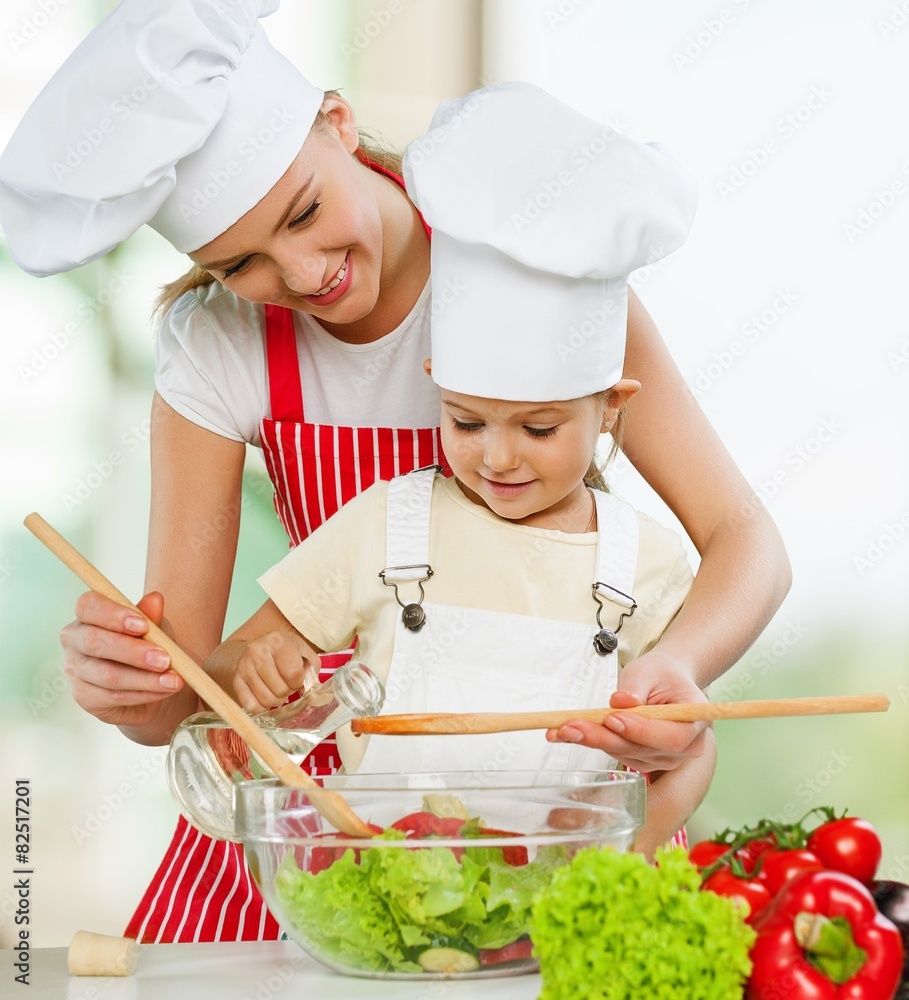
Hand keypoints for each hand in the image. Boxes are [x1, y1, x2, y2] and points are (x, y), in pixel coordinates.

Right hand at [61, 590, 186, 730]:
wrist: (151, 682)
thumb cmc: (148, 645)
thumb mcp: (155, 628)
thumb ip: (152, 615)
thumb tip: (155, 599)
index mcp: (88, 614)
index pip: (89, 605)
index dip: (114, 615)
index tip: (143, 625)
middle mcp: (75, 640)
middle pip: (94, 642)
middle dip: (132, 651)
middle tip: (165, 659)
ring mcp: (76, 670)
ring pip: (108, 674)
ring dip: (145, 678)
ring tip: (174, 680)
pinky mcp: (84, 697)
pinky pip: (114, 696)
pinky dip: (143, 694)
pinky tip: (163, 690)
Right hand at [233, 631, 320, 712]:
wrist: (258, 648)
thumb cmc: (285, 652)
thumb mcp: (303, 652)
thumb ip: (312, 669)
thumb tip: (311, 691)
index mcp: (278, 641)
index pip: (294, 673)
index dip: (299, 681)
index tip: (297, 678)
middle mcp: (258, 651)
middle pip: (280, 689)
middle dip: (288, 691)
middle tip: (286, 684)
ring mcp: (244, 666)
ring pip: (266, 699)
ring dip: (276, 700)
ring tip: (277, 688)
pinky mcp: (236, 680)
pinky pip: (251, 706)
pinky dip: (261, 706)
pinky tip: (265, 694)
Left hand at [545, 650, 708, 771]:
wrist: (664, 683)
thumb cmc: (662, 675)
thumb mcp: (651, 670)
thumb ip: (636, 686)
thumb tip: (620, 702)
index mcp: (695, 723)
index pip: (671, 737)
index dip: (641, 731)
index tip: (613, 718)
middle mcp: (682, 749)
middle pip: (641, 749)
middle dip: (603, 737)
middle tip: (571, 726)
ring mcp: (661, 758)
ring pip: (623, 752)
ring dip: (590, 740)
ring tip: (561, 727)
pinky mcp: (640, 759)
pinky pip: (614, 752)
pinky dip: (589, 741)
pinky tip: (565, 732)